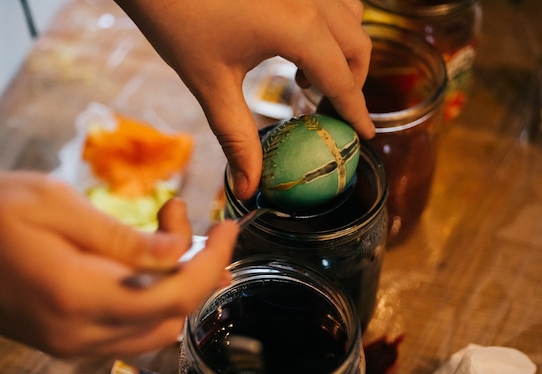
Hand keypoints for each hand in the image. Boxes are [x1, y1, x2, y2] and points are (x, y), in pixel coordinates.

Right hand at [0, 171, 237, 356]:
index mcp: (78, 295)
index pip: (174, 295)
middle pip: (172, 316)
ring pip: (155, 329)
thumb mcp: (53, 204)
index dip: (212, 261)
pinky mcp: (66, 339)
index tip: (228, 226)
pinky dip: (153, 300)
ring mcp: (72, 343)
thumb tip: (177, 251)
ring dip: (178, 286)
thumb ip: (121, 237)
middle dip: (201, 269)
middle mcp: (80, 333)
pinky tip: (147, 265)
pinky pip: (129, 330)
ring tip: (170, 237)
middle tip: (194, 223)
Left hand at [115, 0, 373, 199]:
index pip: (342, 78)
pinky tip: (295, 40)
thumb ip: (236, 137)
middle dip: (351, 81)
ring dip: (343, 48)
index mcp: (299, 28)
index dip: (356, 110)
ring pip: (350, 14)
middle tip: (324, 109)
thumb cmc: (177, 19)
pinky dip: (328, 22)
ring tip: (307, 75)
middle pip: (357, 45)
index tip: (364, 134)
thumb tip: (248, 188)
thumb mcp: (210, 82)